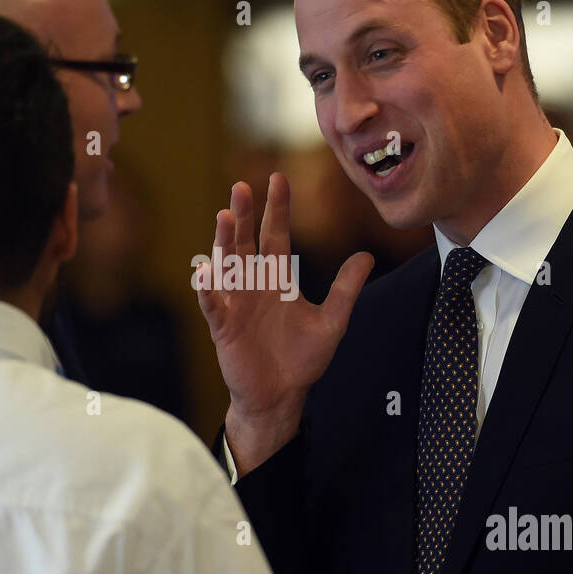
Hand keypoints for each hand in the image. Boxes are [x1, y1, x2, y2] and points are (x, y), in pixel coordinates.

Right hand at [196, 173, 373, 475]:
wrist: (281, 395)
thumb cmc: (302, 359)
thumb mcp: (332, 321)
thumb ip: (346, 289)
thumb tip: (367, 256)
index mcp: (277, 278)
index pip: (275, 234)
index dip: (276, 208)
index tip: (277, 178)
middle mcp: (253, 284)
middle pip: (246, 241)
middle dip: (243, 214)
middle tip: (240, 187)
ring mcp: (236, 303)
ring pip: (227, 265)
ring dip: (223, 241)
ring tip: (223, 217)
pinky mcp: (223, 326)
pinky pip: (213, 304)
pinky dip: (208, 289)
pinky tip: (205, 272)